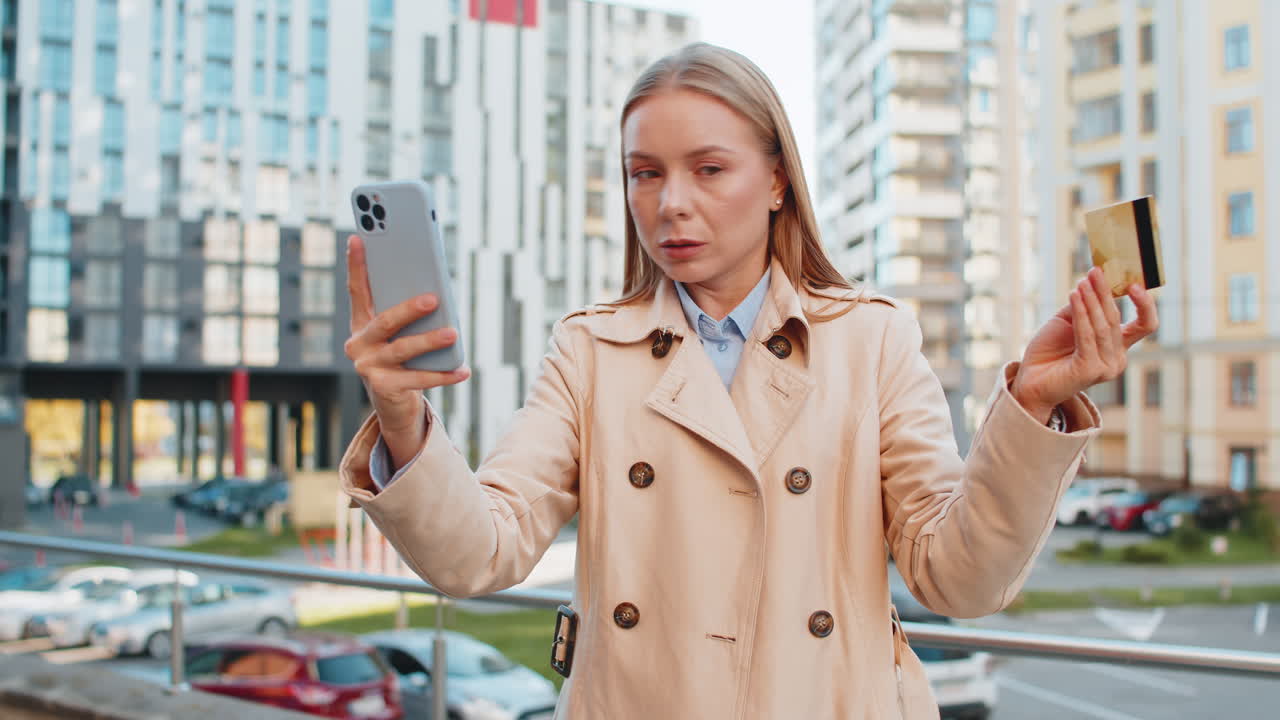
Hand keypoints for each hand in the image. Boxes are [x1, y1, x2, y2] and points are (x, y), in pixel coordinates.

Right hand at [344, 234, 469, 466]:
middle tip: (433, 299)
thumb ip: (407, 315)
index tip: (359, 238)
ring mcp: (368, 367)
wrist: (393, 404)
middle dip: (409, 309)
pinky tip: (463, 370)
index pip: (357, 290)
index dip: (357, 265)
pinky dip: (444, 375)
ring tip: (452, 334)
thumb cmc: (401, 359)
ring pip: (403, 350)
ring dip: (430, 341)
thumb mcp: (400, 334)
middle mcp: (359, 344)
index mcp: (361, 324)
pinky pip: (419, 379)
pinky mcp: (384, 388)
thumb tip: (436, 294)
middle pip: (385, 322)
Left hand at [1010, 267, 1158, 423]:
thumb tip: (1091, 283)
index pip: (1145, 325)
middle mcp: (1117, 358)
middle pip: (1116, 319)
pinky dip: (1081, 314)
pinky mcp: (1090, 370)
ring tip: (1081, 282)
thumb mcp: (1068, 323)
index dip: (1145, 304)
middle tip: (1094, 272)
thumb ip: (1083, 306)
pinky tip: (1073, 297)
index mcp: (1117, 347)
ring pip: (1102, 326)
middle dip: (1105, 292)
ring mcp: (1106, 367)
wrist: (1029, 379)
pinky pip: (1087, 336)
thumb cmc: (1049, 351)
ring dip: (1091, 301)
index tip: (1133, 283)